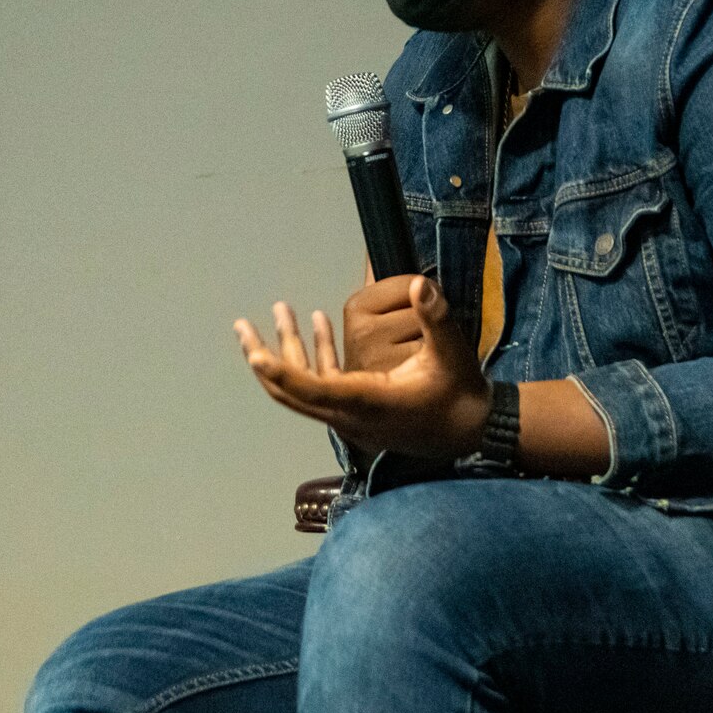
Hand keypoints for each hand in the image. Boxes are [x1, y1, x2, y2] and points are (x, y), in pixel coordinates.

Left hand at [232, 275, 489, 460]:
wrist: (470, 429)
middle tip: (242, 327)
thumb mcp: (453, 353)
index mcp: (367, 402)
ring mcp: (349, 416)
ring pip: (303, 388)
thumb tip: (420, 284)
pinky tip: (317, 323)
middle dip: (264, 358)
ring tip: (280, 310)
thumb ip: (435, 318)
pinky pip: (322, 384)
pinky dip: (314, 356)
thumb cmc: (460, 392)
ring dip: (287, 350)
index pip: (313, 389)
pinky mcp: (355, 411)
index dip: (281, 371)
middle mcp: (350, 415)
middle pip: (292, 392)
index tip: (254, 355)